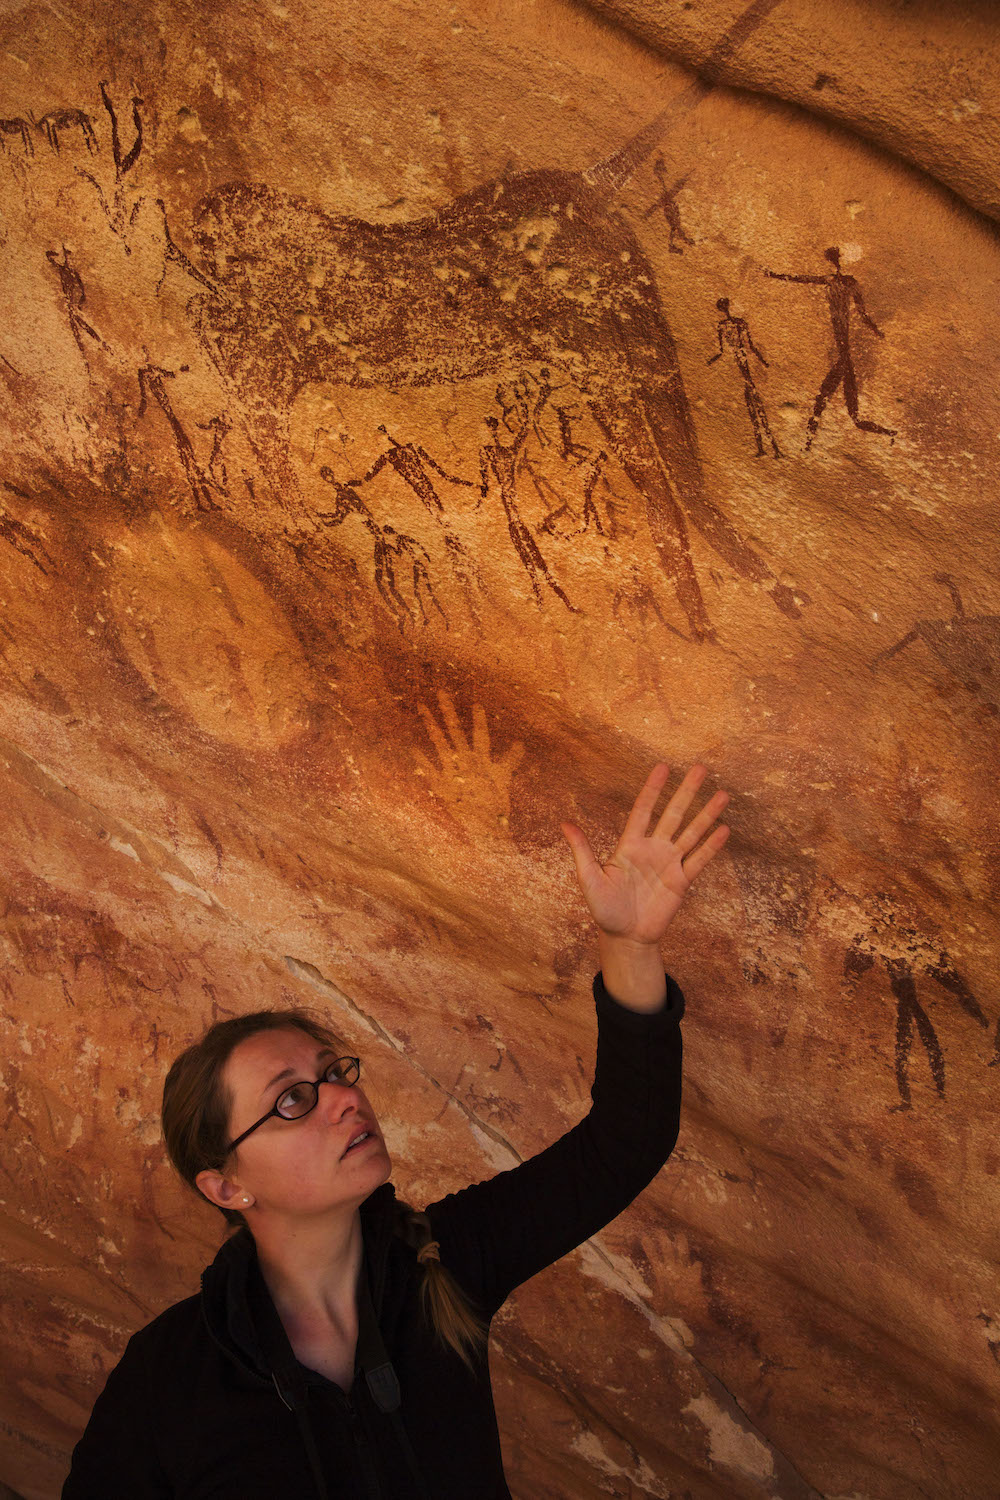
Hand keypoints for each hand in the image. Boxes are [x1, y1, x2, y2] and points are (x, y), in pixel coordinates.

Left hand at [560, 763, 729, 944]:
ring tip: (723, 794)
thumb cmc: (604, 909)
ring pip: (691, 833)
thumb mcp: (589, 878)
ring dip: (707, 815)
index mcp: (630, 845)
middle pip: (673, 814)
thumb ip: (582, 850)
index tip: (664, 767)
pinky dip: (711, 846)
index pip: (644, 810)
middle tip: (701, 769)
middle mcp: (653, 849)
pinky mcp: (681, 882)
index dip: (653, 789)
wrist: (625, 937)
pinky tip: (724, 830)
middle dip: (687, 792)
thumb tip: (564, 823)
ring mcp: (669, 864)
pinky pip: (699, 860)